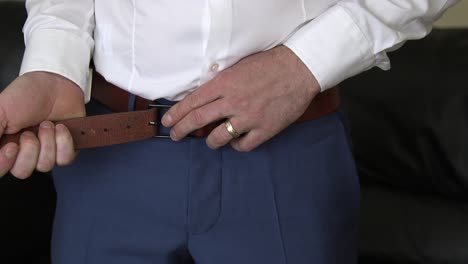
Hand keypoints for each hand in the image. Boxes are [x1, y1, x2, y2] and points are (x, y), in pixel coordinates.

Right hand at [0, 71, 84, 178]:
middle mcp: (24, 152)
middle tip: (29, 132)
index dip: (4, 163)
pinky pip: (65, 159)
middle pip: (22, 172)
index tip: (11, 146)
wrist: (55, 83)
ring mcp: (45, 152)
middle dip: (29, 150)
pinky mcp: (65, 149)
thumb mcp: (0, 111)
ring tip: (46, 124)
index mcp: (4, 144)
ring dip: (47, 141)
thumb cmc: (27, 94)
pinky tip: (60, 128)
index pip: (1, 169)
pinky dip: (64, 142)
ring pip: (44, 166)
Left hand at [162, 45, 320, 151]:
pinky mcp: (264, 129)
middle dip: (182, 130)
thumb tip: (204, 97)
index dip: (177, 114)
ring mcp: (248, 117)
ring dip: (210, 142)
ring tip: (209, 142)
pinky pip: (243, 146)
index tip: (168, 121)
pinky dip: (236, 146)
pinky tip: (235, 142)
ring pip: (218, 138)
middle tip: (175, 135)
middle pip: (198, 120)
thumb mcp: (238, 67)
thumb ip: (221, 82)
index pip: (192, 102)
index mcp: (224, 83)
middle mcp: (233, 101)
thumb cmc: (269, 65)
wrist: (299, 69)